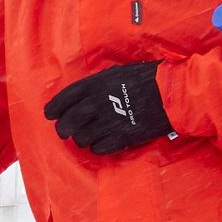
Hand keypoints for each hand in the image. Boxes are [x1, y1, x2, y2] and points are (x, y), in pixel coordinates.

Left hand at [43, 61, 171, 153]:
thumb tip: (84, 94)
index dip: (54, 109)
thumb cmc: (147, 79)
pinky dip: (98, 148)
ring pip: (82, 139)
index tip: (50, 115)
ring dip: (82, 140)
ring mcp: (109, 123)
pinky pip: (100, 149)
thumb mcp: (117, 72)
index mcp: (94, 85)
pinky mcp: (122, 138)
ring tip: (88, 138)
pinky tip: (102, 144)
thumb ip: (97, 83)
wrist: (171, 94)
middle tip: (65, 132)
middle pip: (69, 123)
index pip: (64, 99)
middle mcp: (97, 104)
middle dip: (63, 129)